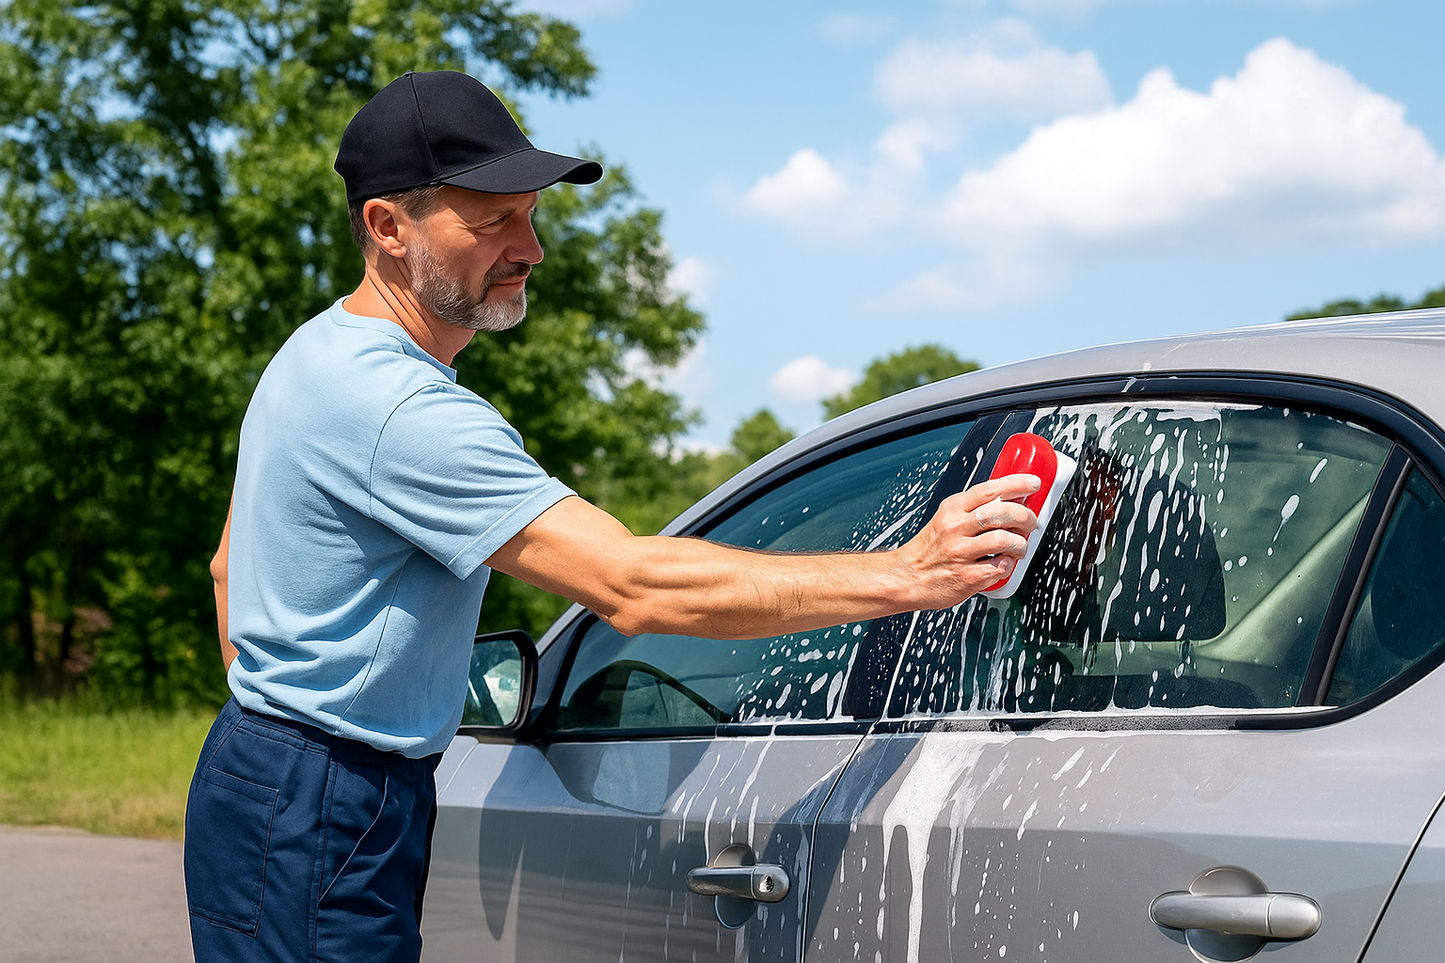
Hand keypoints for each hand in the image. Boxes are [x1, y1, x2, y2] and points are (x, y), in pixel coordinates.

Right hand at [896, 473, 1039, 609]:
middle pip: (1002, 512)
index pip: (989, 489)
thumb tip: (1009, 502)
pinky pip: (999, 568)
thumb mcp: (945, 519)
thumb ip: (972, 511)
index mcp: (952, 510)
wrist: (905, 577)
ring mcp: (961, 552)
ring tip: (1018, 548)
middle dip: (1025, 517)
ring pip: (1004, 540)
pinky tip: (1002, 564)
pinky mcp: (967, 577)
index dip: (1016, 484)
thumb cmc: (929, 550)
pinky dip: (1007, 566)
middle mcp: (955, 528)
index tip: (1033, 484)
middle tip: (1029, 523)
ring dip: (1020, 545)